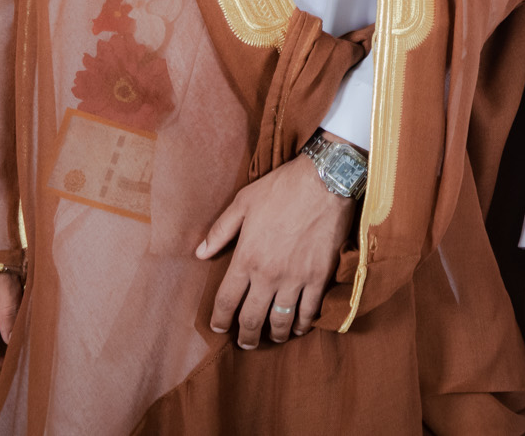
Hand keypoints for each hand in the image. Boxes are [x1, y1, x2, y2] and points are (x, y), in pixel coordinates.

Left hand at [196, 140, 356, 348]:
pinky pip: (309, 311)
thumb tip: (199, 253)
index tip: (219, 328)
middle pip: (252, 319)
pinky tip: (299, 327)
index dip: (220, 320)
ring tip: (273, 338)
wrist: (325, 180)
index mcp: (245, 258)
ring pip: (281, 321)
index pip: (226, 301)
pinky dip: (303, 324)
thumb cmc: (282, 188)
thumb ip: (220, 230)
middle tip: (246, 343)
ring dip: (275, 335)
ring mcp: (296, 278)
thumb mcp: (243, 202)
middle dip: (247, 336)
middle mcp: (268, 274)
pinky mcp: (319, 276)